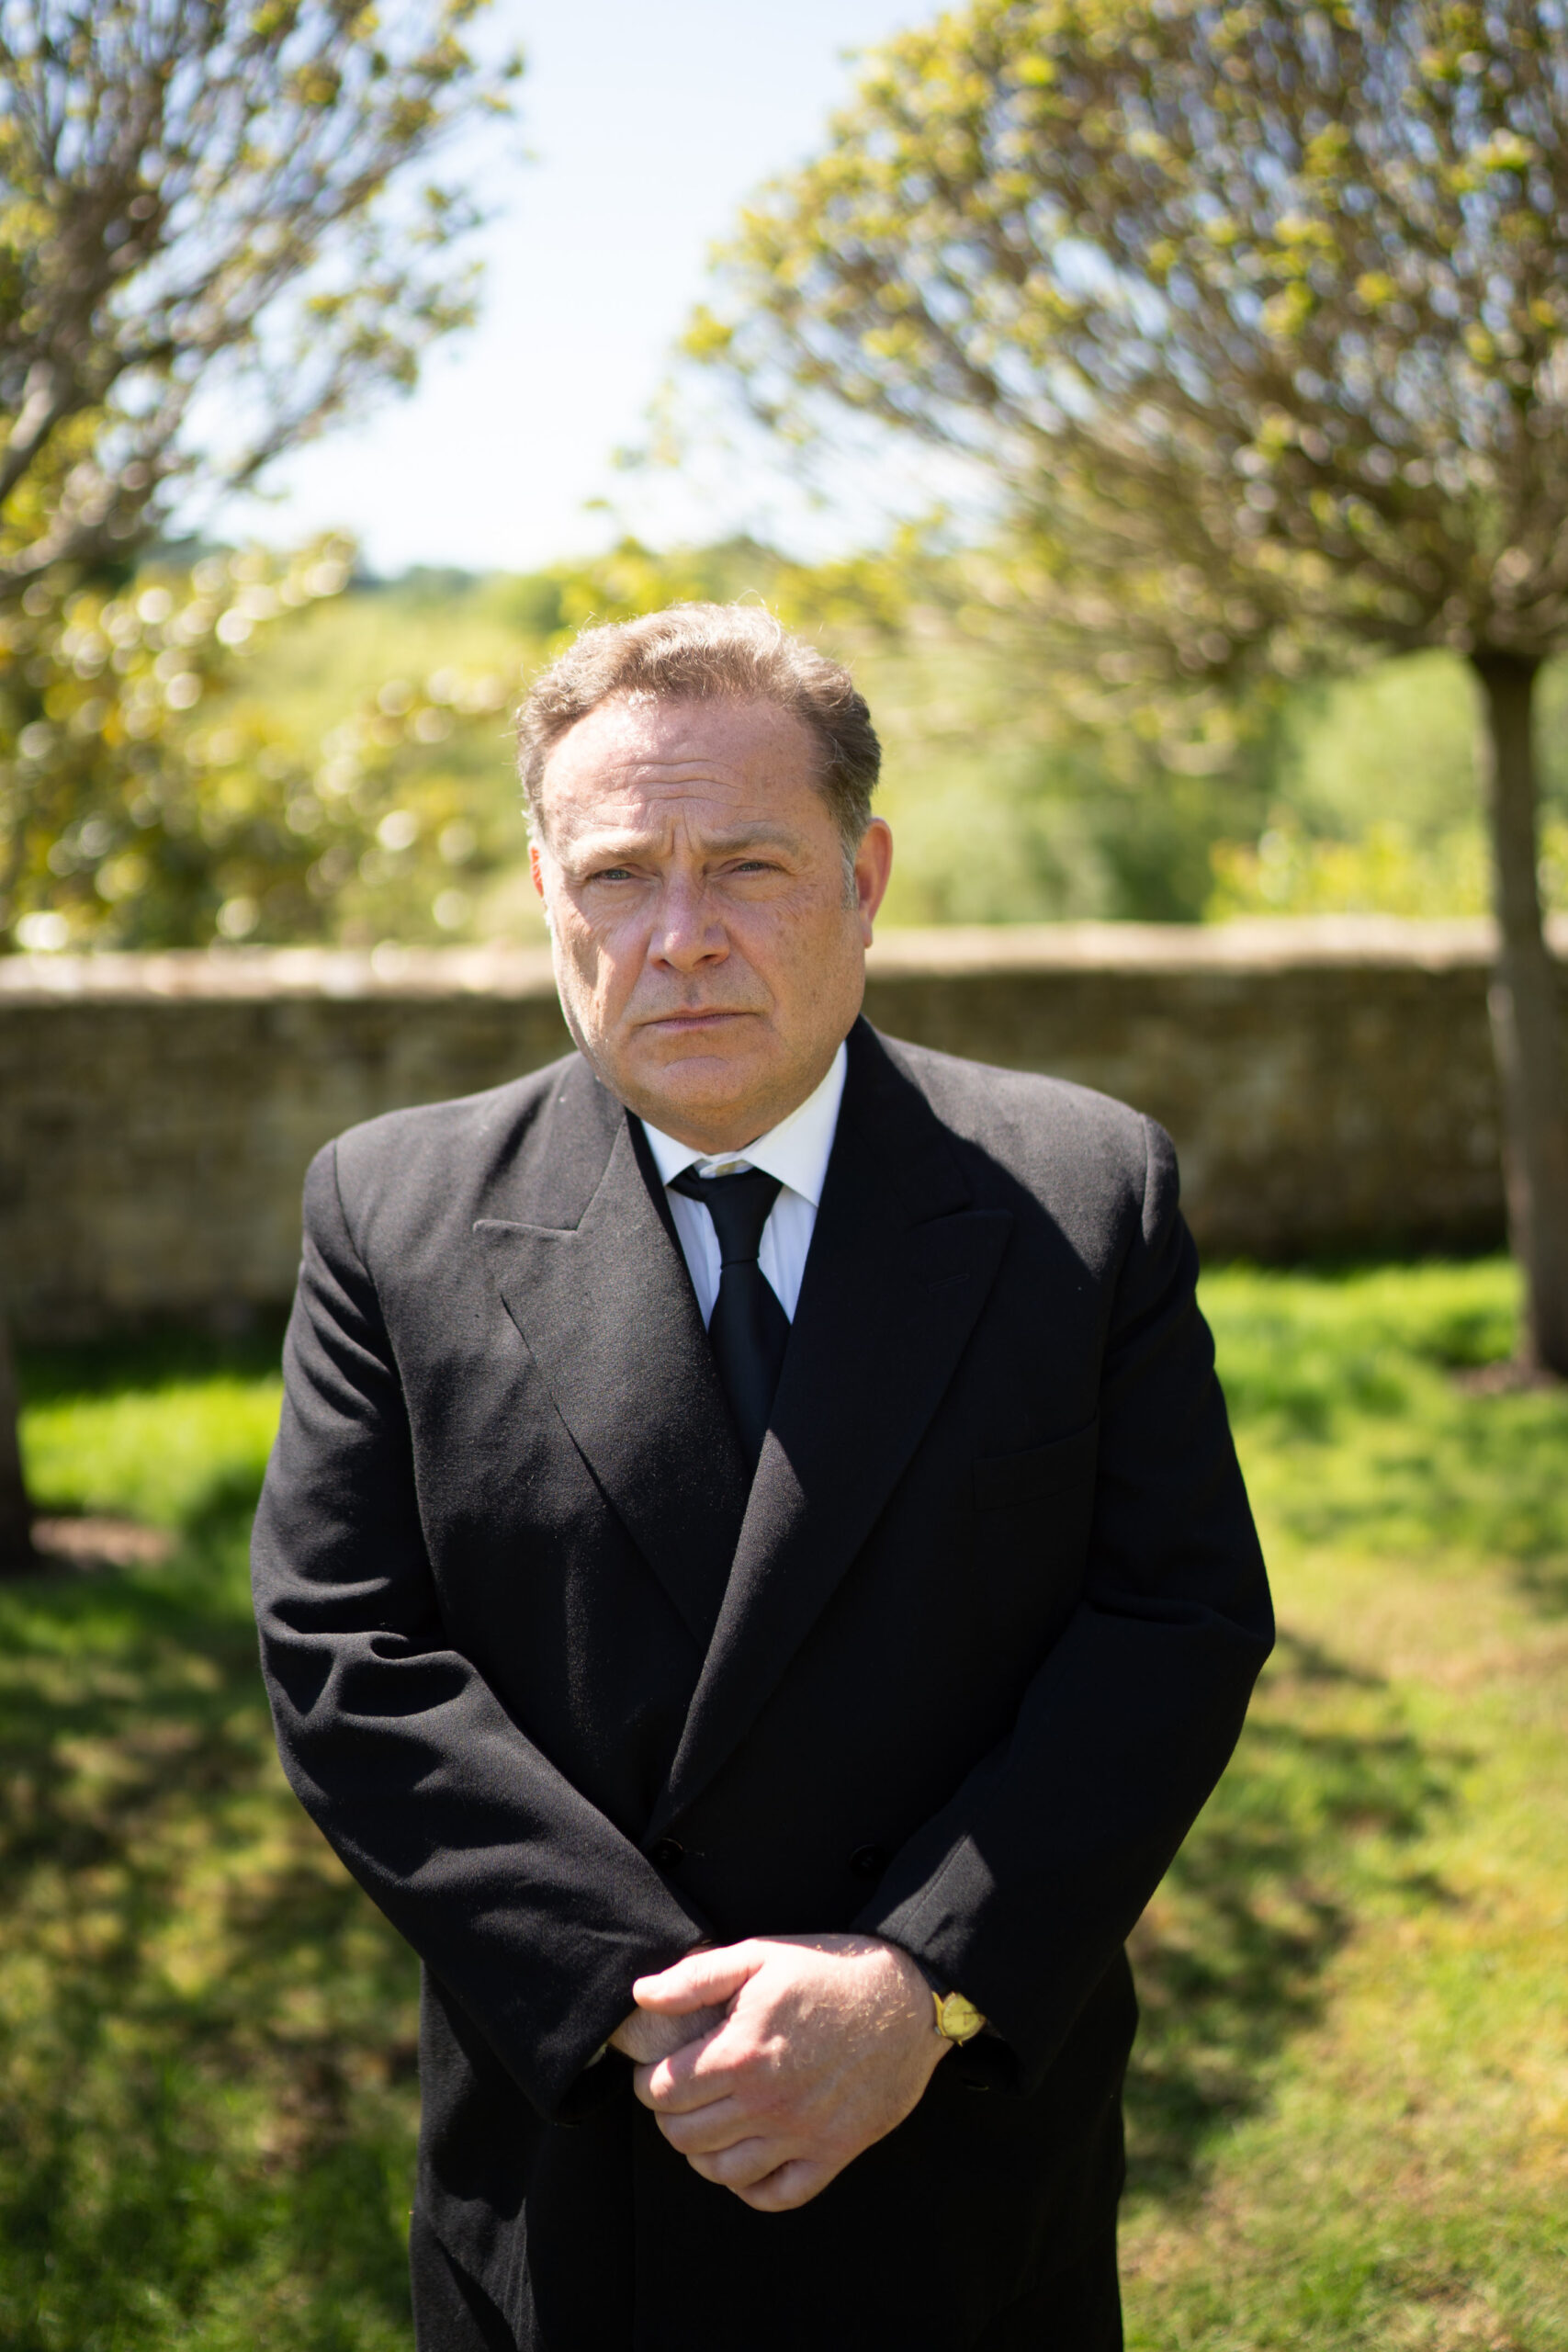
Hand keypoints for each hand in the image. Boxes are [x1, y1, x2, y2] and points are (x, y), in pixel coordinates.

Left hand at [627, 1934, 945, 2211]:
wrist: (908, 1997)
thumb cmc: (831, 1972)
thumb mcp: (760, 1955)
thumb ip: (695, 1978)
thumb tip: (643, 1996)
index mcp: (742, 2055)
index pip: (663, 2091)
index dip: (648, 2080)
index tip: (656, 2070)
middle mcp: (768, 2104)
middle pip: (685, 2135)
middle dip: (669, 2116)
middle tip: (679, 2094)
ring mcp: (802, 2134)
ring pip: (722, 2171)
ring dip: (701, 2153)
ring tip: (706, 2125)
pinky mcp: (834, 2152)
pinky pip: (778, 2194)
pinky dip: (751, 2187)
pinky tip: (746, 2161)